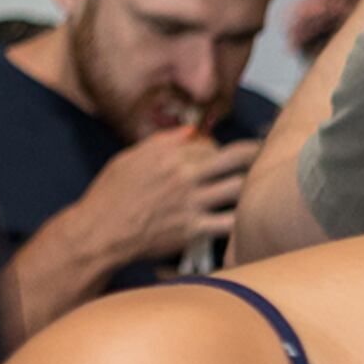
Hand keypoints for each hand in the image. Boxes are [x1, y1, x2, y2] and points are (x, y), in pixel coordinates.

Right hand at [67, 124, 254, 266]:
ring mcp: (192, 204)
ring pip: (240, 188)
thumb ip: (163, 143)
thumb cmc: (112, 194)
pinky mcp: (195, 230)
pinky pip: (232, 223)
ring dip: (252, 187)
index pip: (213, 145)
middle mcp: (184, 177)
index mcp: (170, 156)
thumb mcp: (130, 158)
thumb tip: (192, 132)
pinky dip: (245, 221)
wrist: (100, 231)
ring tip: (261, 187)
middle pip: (238, 158)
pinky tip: (251, 219)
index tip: (223, 158)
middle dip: (256, 156)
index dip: (221, 150)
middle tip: (264, 160)